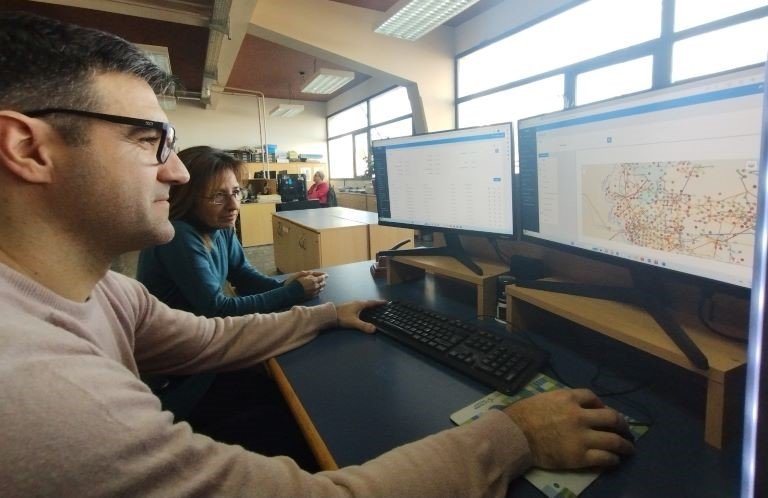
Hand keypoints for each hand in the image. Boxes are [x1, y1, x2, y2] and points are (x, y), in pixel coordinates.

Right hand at [284, 271, 326, 298]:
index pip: (321, 277)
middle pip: (322, 283)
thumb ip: (307, 273)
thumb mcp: (299, 274)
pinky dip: (319, 290)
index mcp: (312, 280)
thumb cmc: (293, 282)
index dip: (324, 275)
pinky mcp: (311, 296)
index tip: (326, 274)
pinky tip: (318, 289)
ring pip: (321, 289)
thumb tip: (312, 272)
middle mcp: (315, 286)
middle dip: (323, 280)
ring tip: (322, 284)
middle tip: (324, 279)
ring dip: (322, 286)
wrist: (290, 293)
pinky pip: (318, 293)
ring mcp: (313, 292)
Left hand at [335, 300, 385, 333]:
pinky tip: (362, 312)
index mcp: (360, 304)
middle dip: (375, 304)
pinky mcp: (348, 307)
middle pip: (368, 302)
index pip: (372, 302)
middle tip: (381, 306)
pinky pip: (359, 306)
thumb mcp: (354, 322)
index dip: (379, 302)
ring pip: (363, 304)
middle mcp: (357, 302)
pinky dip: (364, 308)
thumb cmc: (342, 317)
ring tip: (373, 309)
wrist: (329, 314)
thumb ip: (363, 326)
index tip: (386, 302)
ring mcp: (352, 304)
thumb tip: (374, 329)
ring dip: (369, 306)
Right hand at [504, 388, 633, 468]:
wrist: (513, 435)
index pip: (593, 397)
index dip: (602, 404)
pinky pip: (604, 458)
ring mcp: (581, 436)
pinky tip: (615, 460)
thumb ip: (561, 401)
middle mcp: (579, 415)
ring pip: (613, 440)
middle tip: (626, 431)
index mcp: (569, 398)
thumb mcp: (544, 398)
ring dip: (625, 445)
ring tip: (629, 449)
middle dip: (622, 424)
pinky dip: (613, 459)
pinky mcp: (580, 456)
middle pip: (611, 417)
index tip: (604, 410)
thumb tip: (574, 408)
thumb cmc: (522, 415)